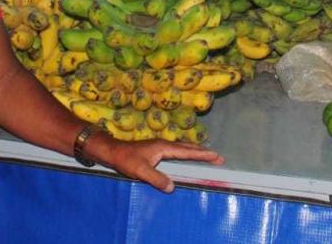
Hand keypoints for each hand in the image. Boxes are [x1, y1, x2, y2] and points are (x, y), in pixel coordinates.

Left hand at [93, 136, 223, 192]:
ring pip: (182, 148)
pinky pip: (176, 151)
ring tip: (207, 155)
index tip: (216, 156)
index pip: (187, 152)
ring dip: (195, 151)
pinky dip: (186, 152)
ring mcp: (160, 146)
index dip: (202, 154)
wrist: (113, 151)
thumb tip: (172, 187)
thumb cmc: (126, 160)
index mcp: (163, 147)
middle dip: (203, 152)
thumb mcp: (141, 171)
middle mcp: (164, 144)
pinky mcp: (156, 150)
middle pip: (188, 148)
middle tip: (218, 157)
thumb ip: (157, 179)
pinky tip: (185, 156)